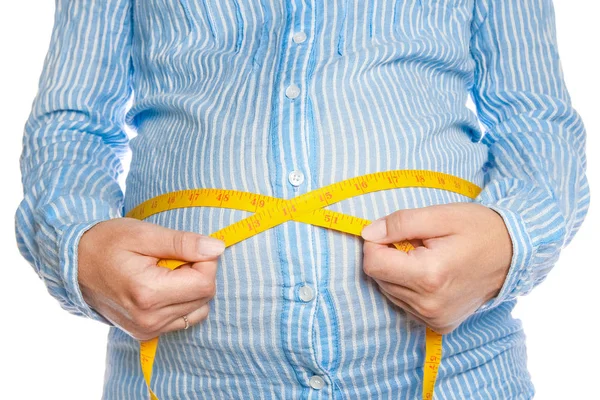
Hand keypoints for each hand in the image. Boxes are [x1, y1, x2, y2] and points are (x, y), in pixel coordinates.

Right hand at [78, 217, 224, 339]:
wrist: (74, 263)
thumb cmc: (107, 242)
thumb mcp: (145, 234)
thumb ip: (183, 243)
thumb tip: (217, 249)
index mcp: (148, 294)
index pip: (205, 282)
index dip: (205, 259)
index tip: (187, 247)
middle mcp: (149, 319)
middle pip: (204, 296)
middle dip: (198, 272)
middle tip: (173, 257)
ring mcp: (147, 330)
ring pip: (198, 309)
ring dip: (192, 288)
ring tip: (166, 271)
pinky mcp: (146, 333)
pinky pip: (184, 318)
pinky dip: (183, 300)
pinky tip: (163, 286)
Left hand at [361, 203, 511, 333]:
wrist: (515, 254)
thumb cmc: (479, 229)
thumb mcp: (440, 215)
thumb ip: (399, 223)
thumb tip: (367, 234)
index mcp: (429, 276)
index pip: (372, 264)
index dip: (376, 243)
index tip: (394, 233)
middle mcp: (429, 304)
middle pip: (379, 278)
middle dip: (389, 257)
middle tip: (418, 243)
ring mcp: (435, 318)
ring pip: (390, 291)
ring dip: (399, 272)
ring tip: (429, 258)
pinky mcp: (439, 325)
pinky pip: (405, 303)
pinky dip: (410, 287)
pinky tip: (433, 275)